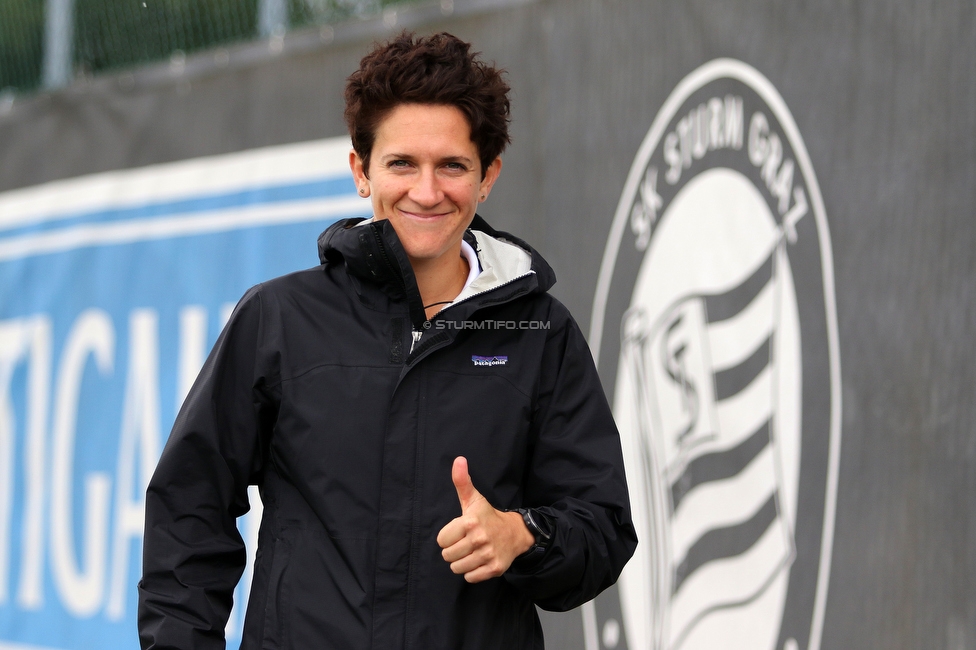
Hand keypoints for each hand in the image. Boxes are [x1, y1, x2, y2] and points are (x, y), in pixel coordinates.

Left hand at [436, 456, 534, 582]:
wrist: (515, 533)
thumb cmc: (488, 516)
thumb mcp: (473, 499)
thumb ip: (462, 481)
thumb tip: (458, 459)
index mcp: (470, 522)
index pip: (441, 540)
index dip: (448, 536)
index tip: (459, 531)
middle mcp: (479, 539)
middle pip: (447, 556)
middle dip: (454, 550)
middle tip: (465, 542)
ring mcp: (487, 555)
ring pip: (457, 568)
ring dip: (462, 562)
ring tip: (471, 552)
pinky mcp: (494, 569)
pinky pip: (470, 577)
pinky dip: (472, 572)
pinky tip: (479, 560)